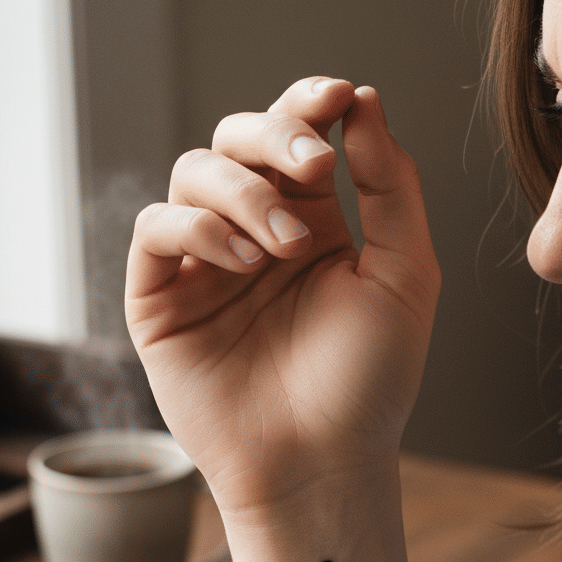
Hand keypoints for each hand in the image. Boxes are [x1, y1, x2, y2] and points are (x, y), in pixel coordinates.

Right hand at [125, 77, 439, 515]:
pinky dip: (197, 227)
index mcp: (314, 227)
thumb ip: (391, 188)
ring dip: (244, 192)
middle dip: (275, 137)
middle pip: (238, 141)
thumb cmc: (369, 383)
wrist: (322, 463)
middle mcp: (256, 239)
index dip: (309, 104)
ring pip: (195, 175)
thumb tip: (363, 104)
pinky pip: (156, 230)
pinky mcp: (160, 302)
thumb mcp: (405, 277)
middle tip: (315, 168)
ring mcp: (205, 269)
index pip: (297, 139)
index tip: (340, 98)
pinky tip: (243, 260)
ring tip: (286, 247)